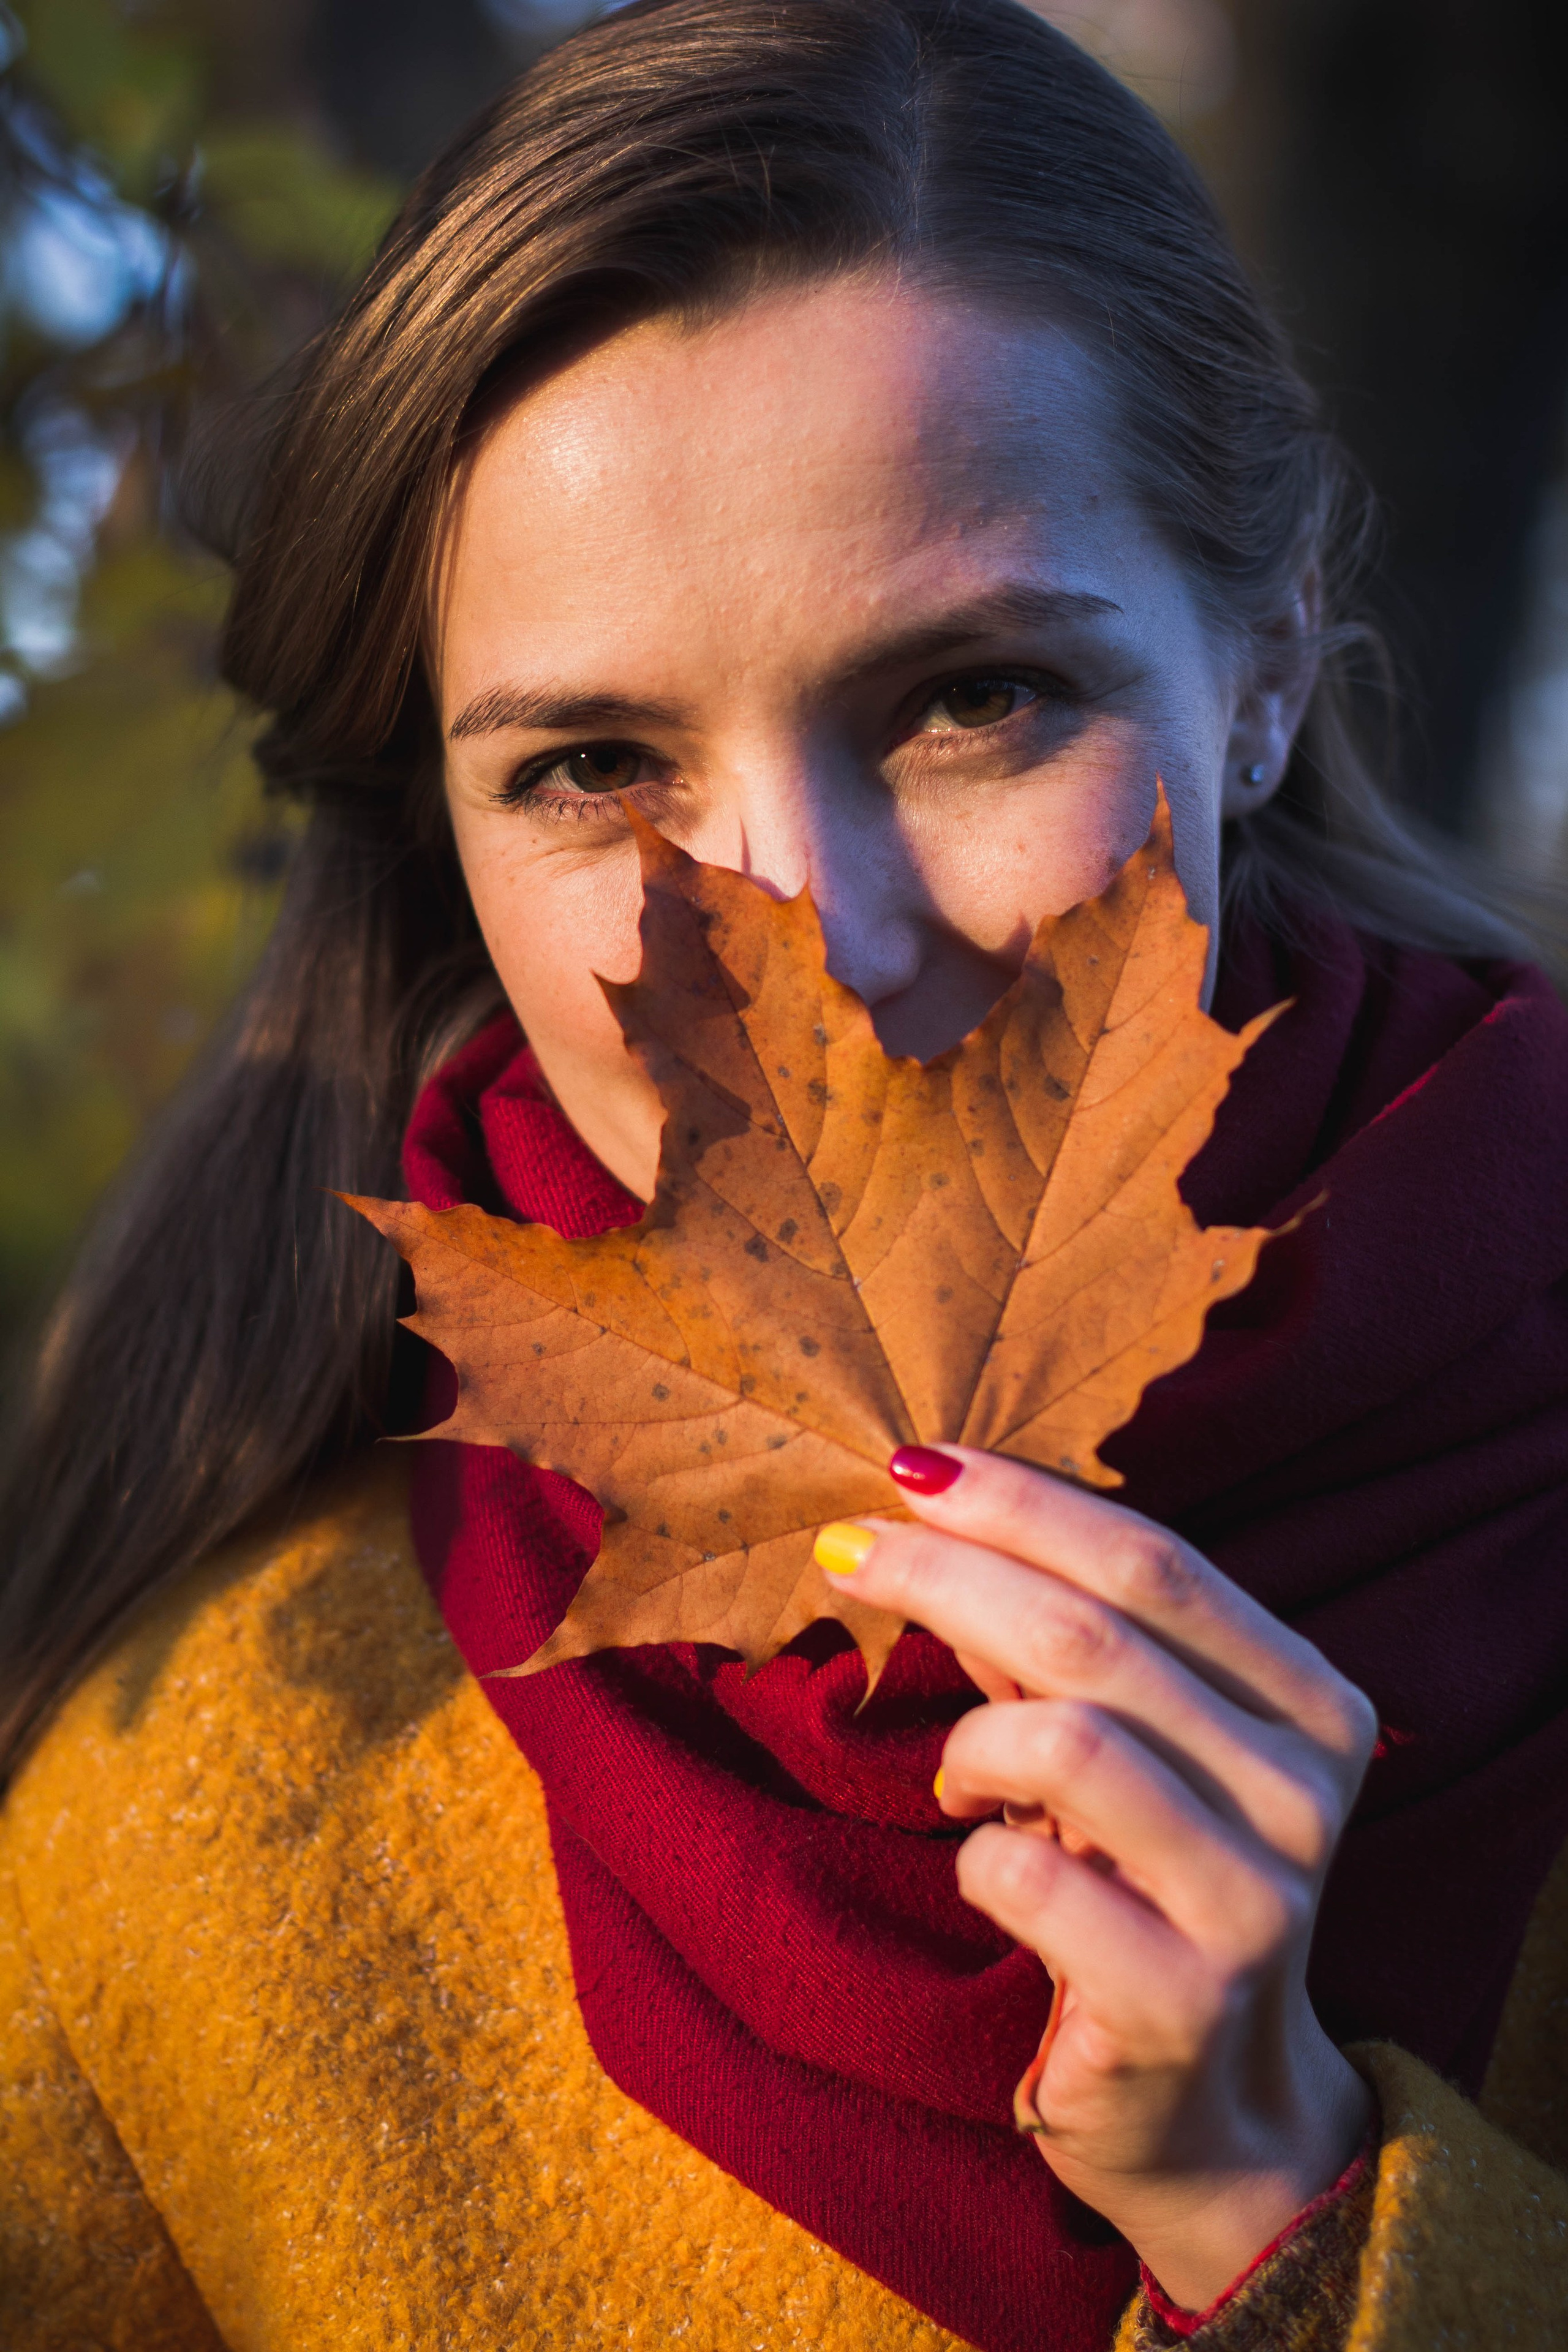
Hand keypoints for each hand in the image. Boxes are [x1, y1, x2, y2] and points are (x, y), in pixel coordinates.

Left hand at [815, 1448, 1376, 2309]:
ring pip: (1067, 1740)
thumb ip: (1055, 1639)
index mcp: (1308, 1703)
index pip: (1154, 1559)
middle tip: (846, 1547)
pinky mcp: (1180, 2000)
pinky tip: (984, 1862)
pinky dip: (975, 1854)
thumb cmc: (1144, 1887)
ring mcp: (1253, 1901)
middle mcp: (1303, 1792)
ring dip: (971, 1742)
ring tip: (958, 1779)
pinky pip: (1027, 1877)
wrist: (1208, 2110)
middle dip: (948, 1570)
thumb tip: (933, 1502)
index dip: (1021, 1500)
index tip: (908, 1465)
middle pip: (1095, 1632)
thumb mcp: (1124, 1747)